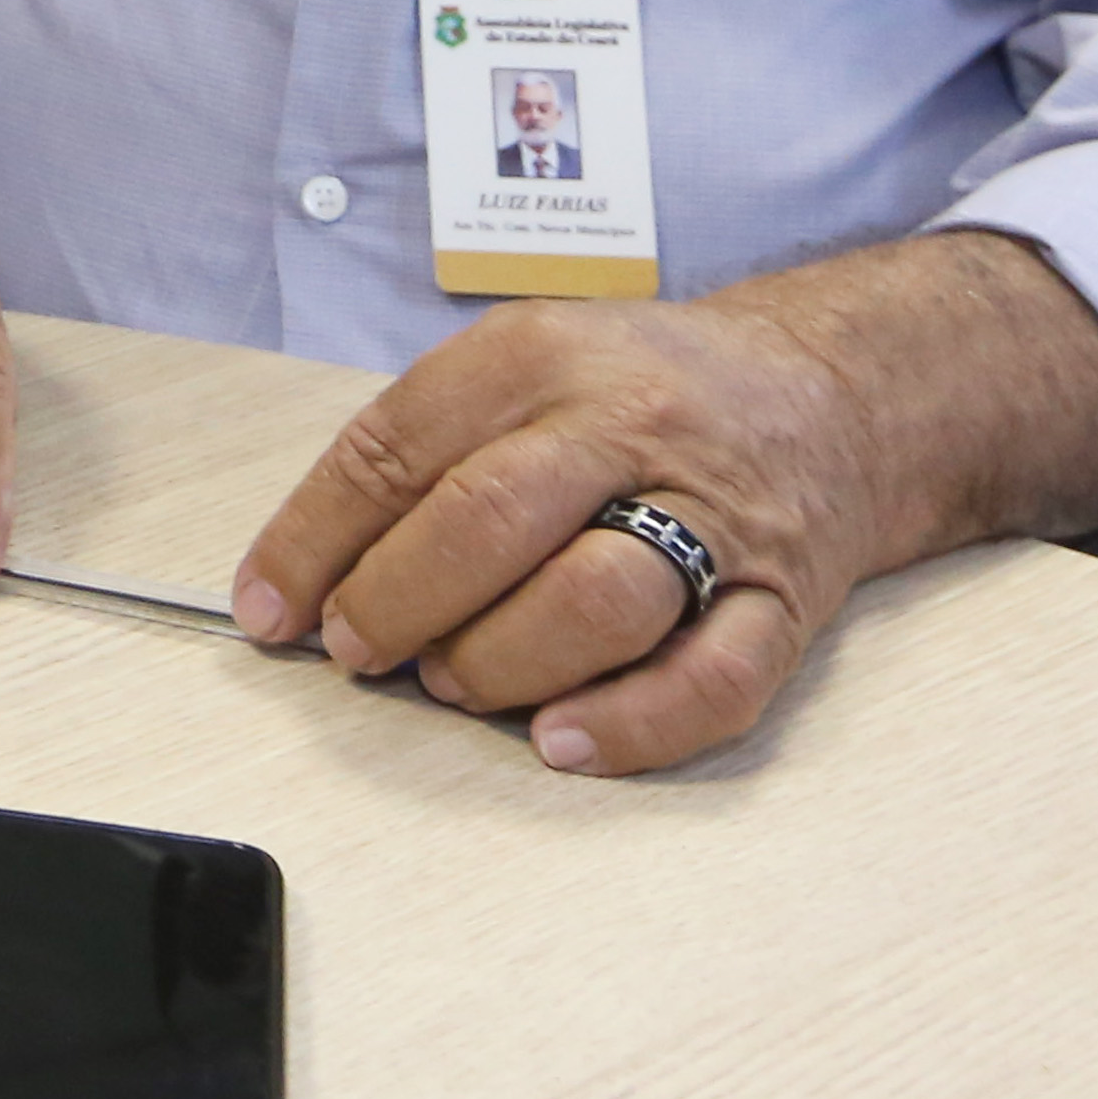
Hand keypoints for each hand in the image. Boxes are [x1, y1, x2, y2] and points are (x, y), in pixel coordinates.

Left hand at [226, 233, 1097, 774]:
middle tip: (355, 651)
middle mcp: (630, 423)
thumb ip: (418, 456)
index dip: (315, 540)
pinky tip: (557, 743)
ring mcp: (715, 515)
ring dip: (498, 662)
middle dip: (396, 602)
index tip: (267, 611)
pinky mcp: (784, 602)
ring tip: (451, 685)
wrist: (829, 393)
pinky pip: (713, 682)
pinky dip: (628, 726)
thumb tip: (296, 580)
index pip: (398, 447)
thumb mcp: (521, 368)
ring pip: (595, 599)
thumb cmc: (639, 392)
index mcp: (542, 356)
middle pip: (488, 518)